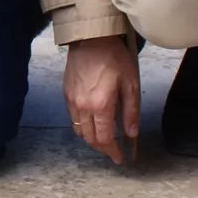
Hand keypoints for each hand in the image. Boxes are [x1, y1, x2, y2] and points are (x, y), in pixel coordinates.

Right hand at [64, 35, 139, 164]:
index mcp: (101, 105)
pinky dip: (83, 126)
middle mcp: (83, 107)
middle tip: (114, 151)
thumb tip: (131, 135)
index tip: (120, 159)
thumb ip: (131, 112)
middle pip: (90, 139)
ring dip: (92, 139)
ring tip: (104, 138)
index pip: (105, 139)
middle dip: (103, 149)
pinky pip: (73, 118)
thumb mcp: (130, 84)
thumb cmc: (114, 58)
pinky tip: (93, 122)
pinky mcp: (67, 94)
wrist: (91, 38)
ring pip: (79, 131)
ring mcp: (72, 101)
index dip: (113, 152)